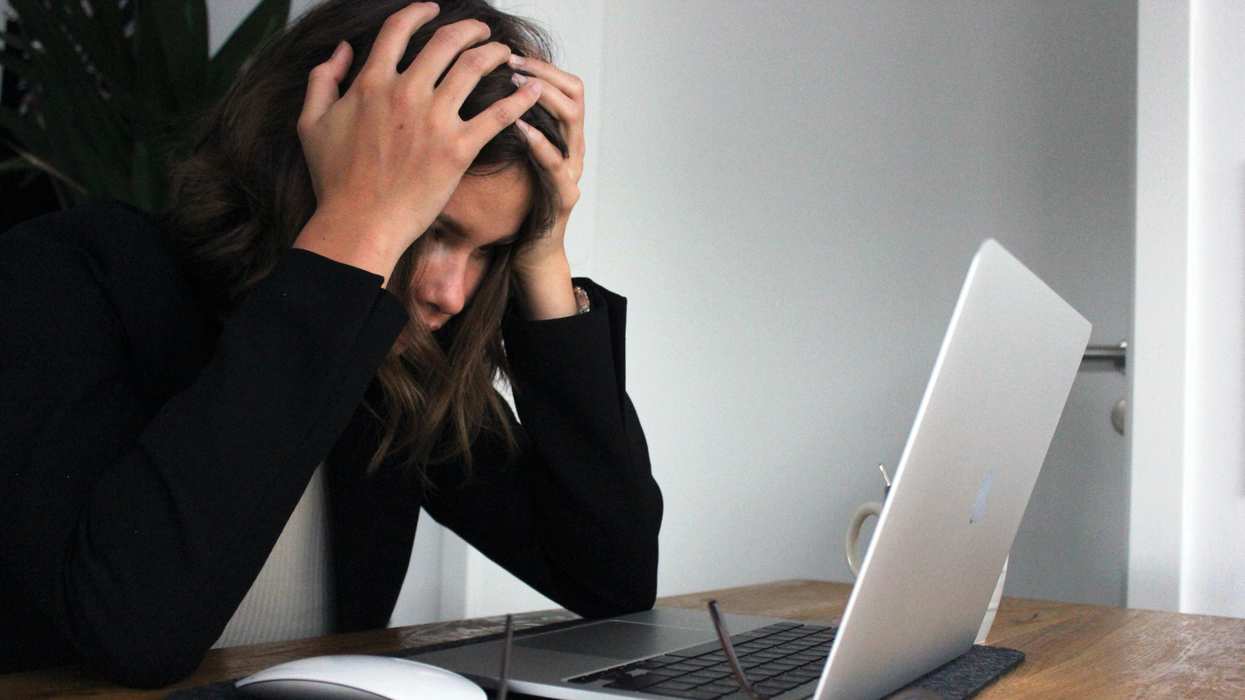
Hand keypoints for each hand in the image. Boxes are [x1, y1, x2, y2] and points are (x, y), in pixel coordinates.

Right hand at [293, 2, 542, 283]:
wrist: (359, 223)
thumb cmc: (334, 180)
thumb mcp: (311, 123)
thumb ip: (323, 79)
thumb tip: (342, 50)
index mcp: (371, 82)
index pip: (399, 29)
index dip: (419, 12)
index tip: (433, 9)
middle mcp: (405, 93)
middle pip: (446, 41)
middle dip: (469, 29)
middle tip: (482, 31)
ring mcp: (434, 120)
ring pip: (475, 67)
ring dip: (495, 53)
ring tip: (506, 53)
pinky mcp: (458, 149)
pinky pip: (498, 115)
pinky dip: (520, 98)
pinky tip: (533, 89)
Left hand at [509, 54, 585, 316]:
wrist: (529, 253)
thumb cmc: (514, 204)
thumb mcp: (508, 157)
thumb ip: (501, 127)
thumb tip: (472, 91)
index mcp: (561, 135)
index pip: (564, 84)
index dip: (541, 65)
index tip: (510, 53)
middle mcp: (573, 148)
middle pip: (574, 93)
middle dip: (542, 72)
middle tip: (511, 62)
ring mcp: (572, 171)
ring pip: (572, 120)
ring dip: (542, 97)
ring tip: (513, 85)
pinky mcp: (565, 197)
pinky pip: (557, 163)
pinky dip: (539, 142)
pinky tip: (519, 127)